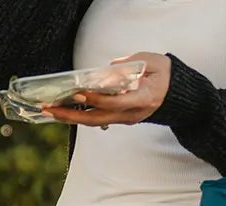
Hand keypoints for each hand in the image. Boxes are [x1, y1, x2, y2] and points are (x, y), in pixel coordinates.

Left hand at [43, 52, 171, 126]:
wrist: (175, 94)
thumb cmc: (164, 75)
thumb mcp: (151, 63)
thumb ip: (129, 66)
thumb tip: (107, 71)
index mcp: (143, 100)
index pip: (114, 103)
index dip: (95, 100)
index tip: (79, 92)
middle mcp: (132, 114)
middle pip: (98, 119)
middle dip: (72, 115)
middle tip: (51, 109)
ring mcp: (126, 119)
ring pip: (96, 122)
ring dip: (72, 117)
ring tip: (51, 111)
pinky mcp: (120, 118)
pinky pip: (98, 119)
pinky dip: (81, 115)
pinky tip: (65, 109)